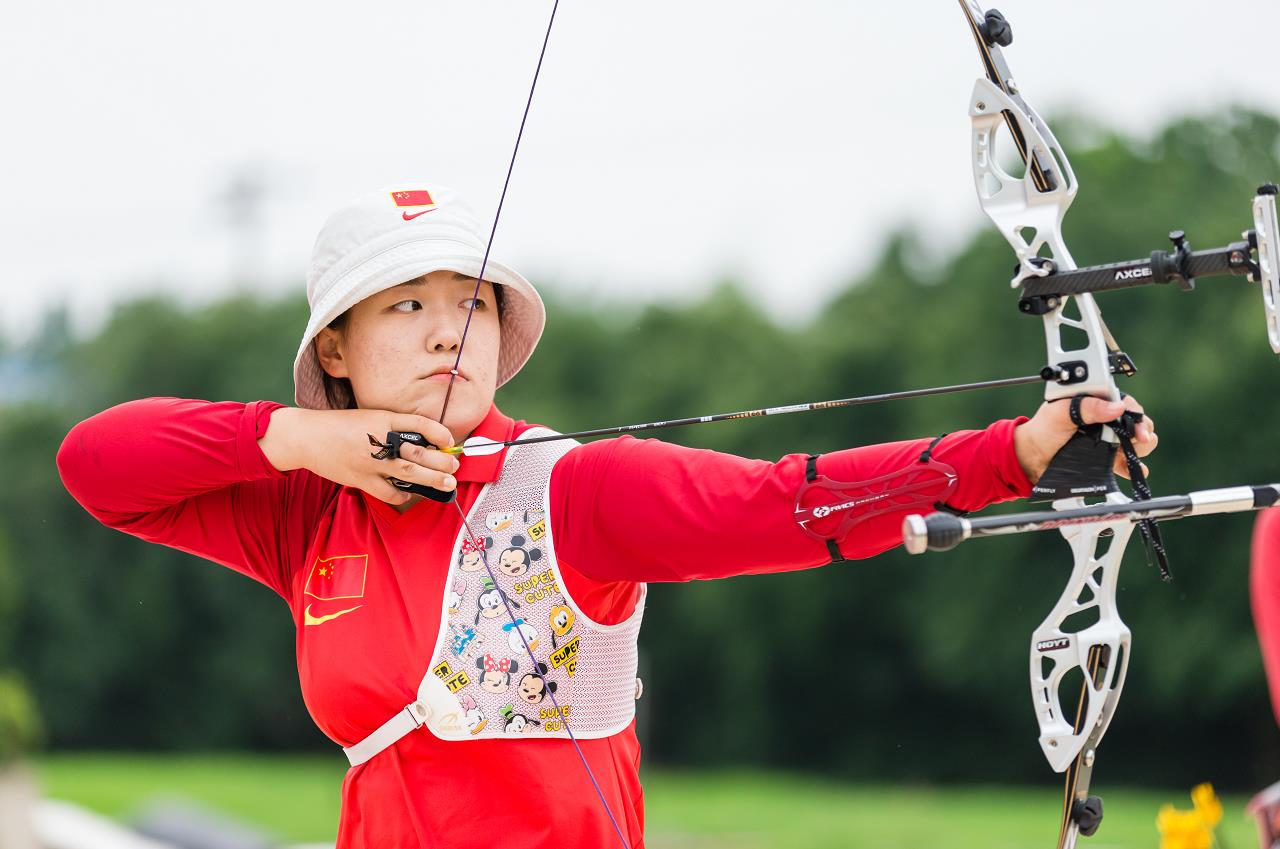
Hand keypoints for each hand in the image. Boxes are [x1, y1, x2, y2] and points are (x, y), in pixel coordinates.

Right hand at [258, 407, 460, 504]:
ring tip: (448, 484)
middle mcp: (379, 440)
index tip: (449, 441)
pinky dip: (402, 494)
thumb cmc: (340, 426)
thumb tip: (422, 440)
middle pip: (419, 452)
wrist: (307, 437)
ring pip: (409, 473)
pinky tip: (410, 493)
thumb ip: (392, 426)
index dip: (439, 432)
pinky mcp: (361, 479)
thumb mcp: (368, 417)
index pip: (419, 423)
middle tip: (455, 467)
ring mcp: (370, 462)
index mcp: (382, 419)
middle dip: (442, 462)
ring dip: (432, 480)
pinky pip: (388, 491)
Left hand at [1013, 395, 1157, 483]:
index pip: (1126, 403)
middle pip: (1136, 422)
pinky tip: (1135, 470)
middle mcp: (1105, 419)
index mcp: (1096, 402)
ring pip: (1136, 442)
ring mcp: (1107, 439)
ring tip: (1132, 454)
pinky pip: (1126, 461)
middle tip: (1139, 441)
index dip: (1136, 414)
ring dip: (1140, 448)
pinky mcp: (1105, 458)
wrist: (1031, 458)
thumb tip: (1116, 407)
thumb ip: (1086, 407)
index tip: (1139, 428)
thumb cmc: (1042, 430)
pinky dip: (1134, 467)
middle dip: (1143, 432)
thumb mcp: (1060, 412)